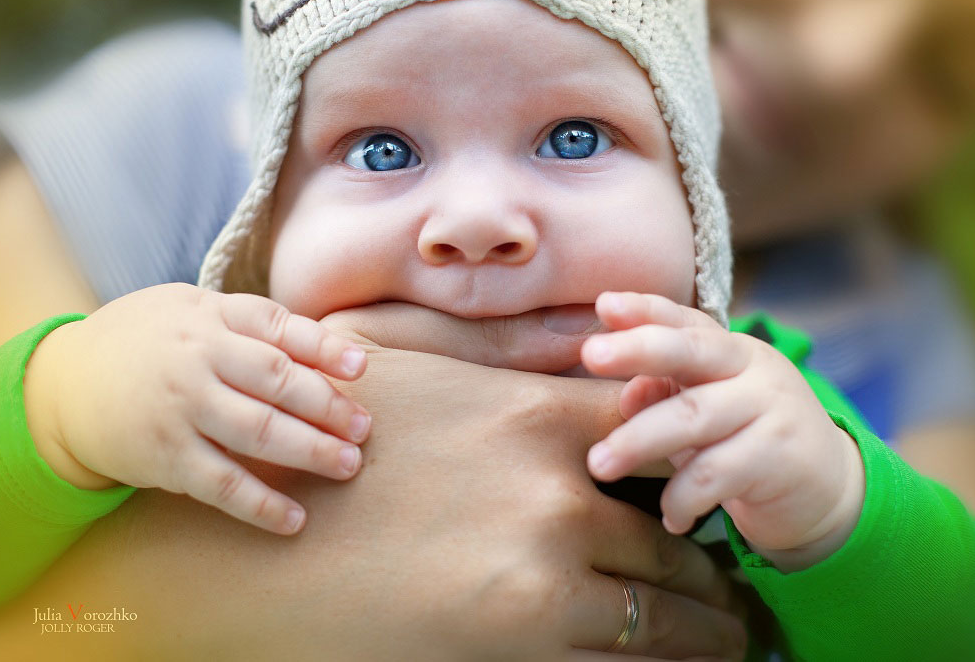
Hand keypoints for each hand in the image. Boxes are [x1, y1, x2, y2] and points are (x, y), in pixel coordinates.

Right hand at [0, 303, 747, 660]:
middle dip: (709, 563)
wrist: (238, 551)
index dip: (692, 465)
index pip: (661, 434)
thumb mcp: (408, 365)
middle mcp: (557, 494)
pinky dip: (656, 658)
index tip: (708, 490)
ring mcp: (543, 576)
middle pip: (676, 529)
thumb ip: (502, 350)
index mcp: (535, 417)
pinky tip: (666, 658)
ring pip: (667, 607)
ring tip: (727, 635)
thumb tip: (580, 344)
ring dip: (704, 624)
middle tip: (737, 590)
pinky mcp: (517, 644)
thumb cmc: (322, 445)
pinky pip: (623, 657)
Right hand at [22, 283, 370, 534]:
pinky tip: (295, 519)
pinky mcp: (164, 456)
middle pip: (277, 380)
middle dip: (328, 406)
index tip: (361, 367)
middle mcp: (198, 358)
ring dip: (310, 451)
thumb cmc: (148, 342)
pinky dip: (261, 504)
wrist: (62, 384)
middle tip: (365, 428)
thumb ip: (251, 325)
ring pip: (258, 431)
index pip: (278, 327)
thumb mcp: (191, 312)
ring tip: (348, 464)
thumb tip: (331, 351)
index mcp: (211, 317)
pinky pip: (222, 484)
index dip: (324, 347)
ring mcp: (181, 408)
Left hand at [581, 292, 865, 571]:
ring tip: (600, 465)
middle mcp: (753, 367)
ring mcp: (772, 408)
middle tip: (590, 355)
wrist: (829, 488)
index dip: (644, 309)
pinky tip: (672, 518)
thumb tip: (626, 394)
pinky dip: (684, 498)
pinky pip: (717, 474)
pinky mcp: (782, 456)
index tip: (603, 304)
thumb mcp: (704, 413)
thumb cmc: (746, 441)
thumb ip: (665, 396)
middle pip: (690, 351)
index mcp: (729, 349)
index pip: (683, 320)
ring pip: (694, 416)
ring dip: (639, 441)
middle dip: (637, 349)